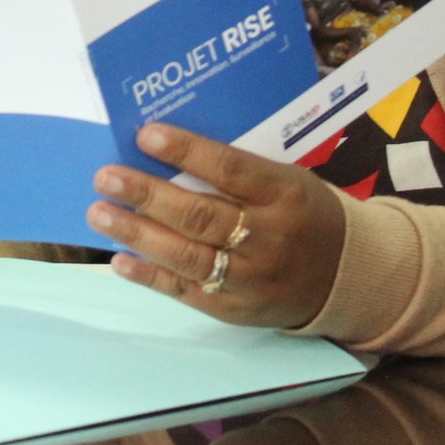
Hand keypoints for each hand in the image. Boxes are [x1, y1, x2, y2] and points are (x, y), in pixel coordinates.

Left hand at [87, 124, 344, 329]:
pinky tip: (119, 259)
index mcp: (283, 193)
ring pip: (186, 255)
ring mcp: (249, 278)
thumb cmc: (305, 211)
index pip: (229, 169)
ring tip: (99, 212)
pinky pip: (185, 291)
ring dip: (137, 233)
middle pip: (199, 214)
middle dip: (147, 194)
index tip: (146, 134)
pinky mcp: (235, 309)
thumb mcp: (287, 179)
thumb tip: (171, 150)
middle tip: (106, 176)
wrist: (345, 276)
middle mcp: (266, 237)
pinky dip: (149, 276)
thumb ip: (240, 170)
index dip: (186, 151)